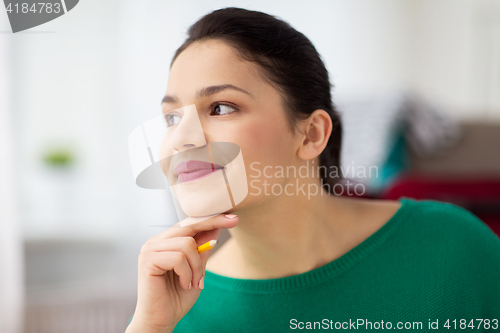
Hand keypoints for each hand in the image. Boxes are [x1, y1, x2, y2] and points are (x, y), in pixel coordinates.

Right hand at [126, 214, 238, 332]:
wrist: (161, 320)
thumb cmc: (176, 297)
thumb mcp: (197, 270)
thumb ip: (202, 250)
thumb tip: (216, 227)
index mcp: (166, 242)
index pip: (190, 224)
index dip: (211, 219)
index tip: (233, 217)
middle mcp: (156, 242)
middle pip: (188, 226)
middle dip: (213, 225)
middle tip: (233, 222)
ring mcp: (150, 250)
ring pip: (186, 244)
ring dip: (197, 266)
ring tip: (195, 282)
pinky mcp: (147, 260)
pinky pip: (178, 258)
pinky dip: (187, 273)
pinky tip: (184, 284)